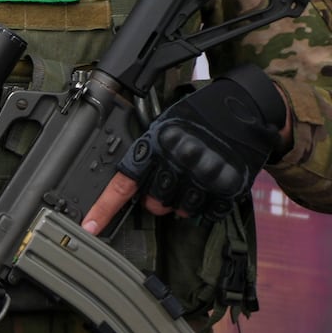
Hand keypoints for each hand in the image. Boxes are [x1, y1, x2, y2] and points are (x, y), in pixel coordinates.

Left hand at [83, 66, 286, 234]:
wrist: (243, 105)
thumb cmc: (195, 117)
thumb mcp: (162, 127)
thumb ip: (145, 157)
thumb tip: (125, 190)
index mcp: (156, 145)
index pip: (123, 184)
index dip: (104, 208)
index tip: (89, 227)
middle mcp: (180, 161)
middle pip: (154, 204)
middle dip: (156, 199)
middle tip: (168, 181)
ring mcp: (207, 174)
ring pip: (181, 212)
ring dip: (182, 204)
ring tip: (191, 180)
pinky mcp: (231, 185)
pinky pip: (209, 214)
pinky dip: (207, 206)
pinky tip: (210, 186)